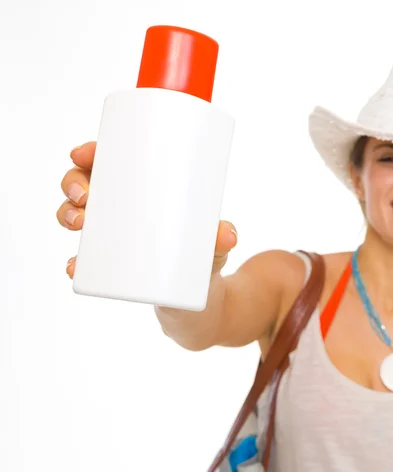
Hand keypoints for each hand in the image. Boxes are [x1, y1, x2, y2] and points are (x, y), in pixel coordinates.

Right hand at [57, 142, 237, 278]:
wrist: (200, 299)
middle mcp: (122, 209)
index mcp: (144, 189)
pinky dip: (74, 262)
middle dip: (74, 181)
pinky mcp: (110, 268)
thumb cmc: (205, 255)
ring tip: (80, 224)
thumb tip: (228, 234)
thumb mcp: (214, 244)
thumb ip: (221, 237)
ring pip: (76, 215)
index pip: (111, 161)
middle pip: (85, 183)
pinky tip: (73, 266)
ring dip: (66, 214)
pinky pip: (83, 260)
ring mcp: (113, 237)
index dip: (90, 152)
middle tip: (87, 196)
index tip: (85, 153)